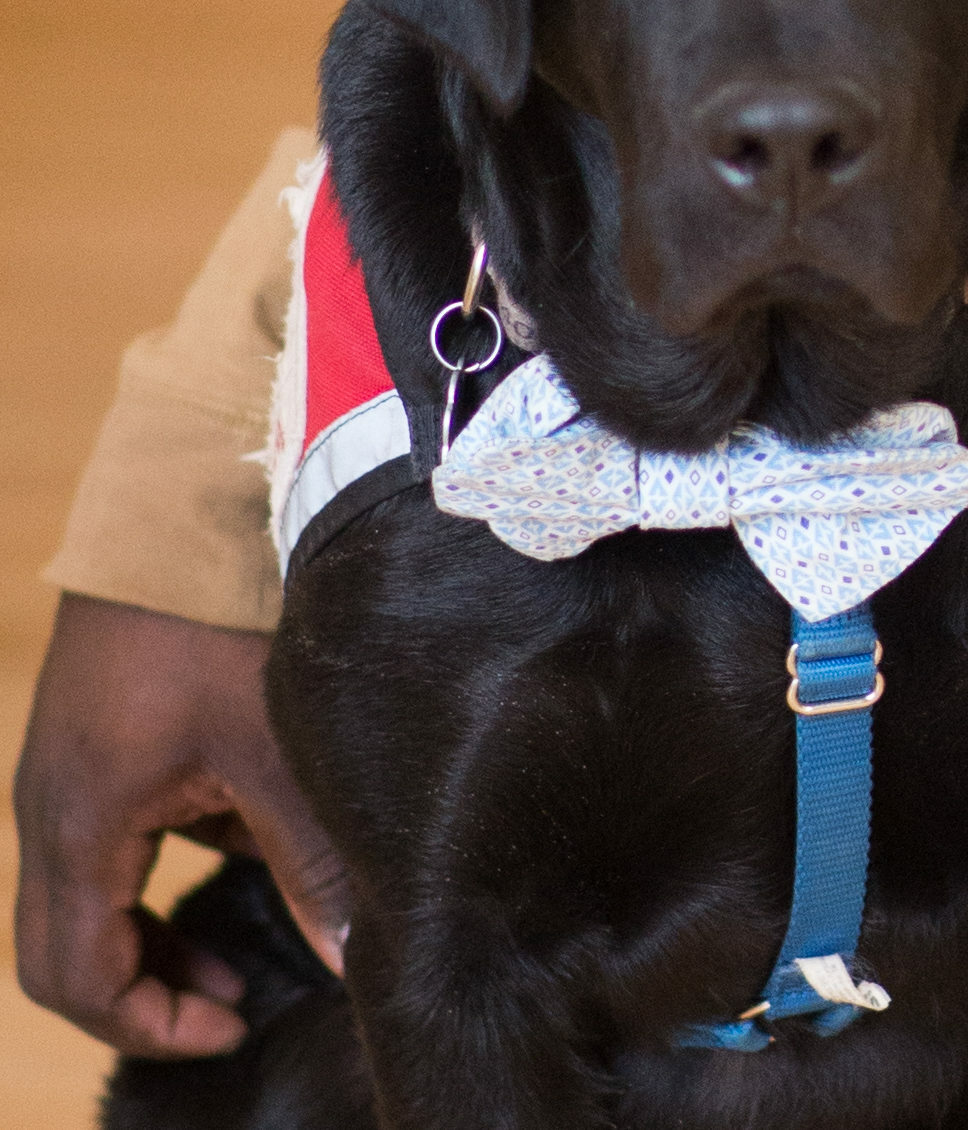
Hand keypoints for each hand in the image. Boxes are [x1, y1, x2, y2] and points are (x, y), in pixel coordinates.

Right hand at [12, 595, 348, 1055]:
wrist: (188, 502)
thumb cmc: (224, 618)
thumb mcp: (278, 747)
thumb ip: (313, 858)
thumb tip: (352, 956)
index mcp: (81, 824)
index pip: (77, 976)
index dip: (148, 1022)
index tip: (231, 1027)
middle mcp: (52, 808)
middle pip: (66, 950)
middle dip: (143, 989)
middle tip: (232, 999)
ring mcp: (68, 771)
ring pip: (89, 895)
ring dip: (153, 930)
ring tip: (244, 944)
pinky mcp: (99, 738)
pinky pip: (114, 834)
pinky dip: (166, 862)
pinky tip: (246, 836)